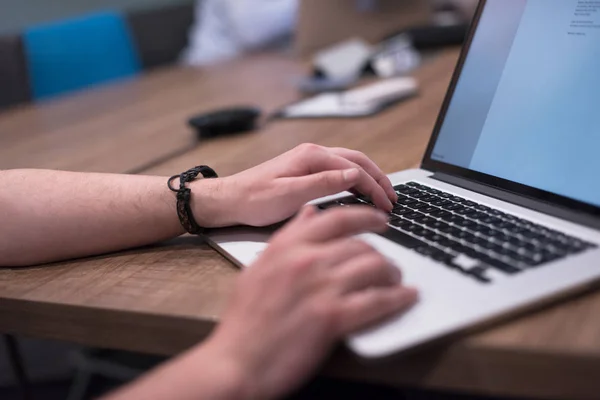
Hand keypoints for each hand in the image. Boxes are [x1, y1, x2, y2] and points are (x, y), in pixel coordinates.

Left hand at [192, 144, 397, 227]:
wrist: (230, 200)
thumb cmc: (255, 200)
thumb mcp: (291, 194)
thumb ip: (324, 183)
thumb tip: (356, 175)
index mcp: (311, 156)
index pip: (355, 169)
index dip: (375, 187)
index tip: (387, 205)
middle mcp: (312, 153)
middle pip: (357, 160)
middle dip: (378, 178)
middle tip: (393, 198)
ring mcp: (308, 160)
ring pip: (349, 164)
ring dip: (369, 177)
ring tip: (383, 194)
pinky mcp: (304, 169)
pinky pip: (338, 170)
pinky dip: (355, 179)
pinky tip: (359, 190)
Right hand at [201, 206, 417, 399]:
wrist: (237, 361)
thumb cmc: (244, 320)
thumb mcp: (258, 268)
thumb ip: (286, 238)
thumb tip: (309, 213)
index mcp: (287, 247)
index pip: (336, 218)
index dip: (365, 216)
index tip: (380, 220)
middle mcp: (307, 261)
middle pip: (361, 245)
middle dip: (381, 253)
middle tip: (388, 263)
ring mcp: (321, 288)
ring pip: (374, 267)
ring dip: (392, 274)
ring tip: (396, 281)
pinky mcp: (333, 317)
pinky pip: (377, 301)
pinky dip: (398, 298)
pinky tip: (407, 297)